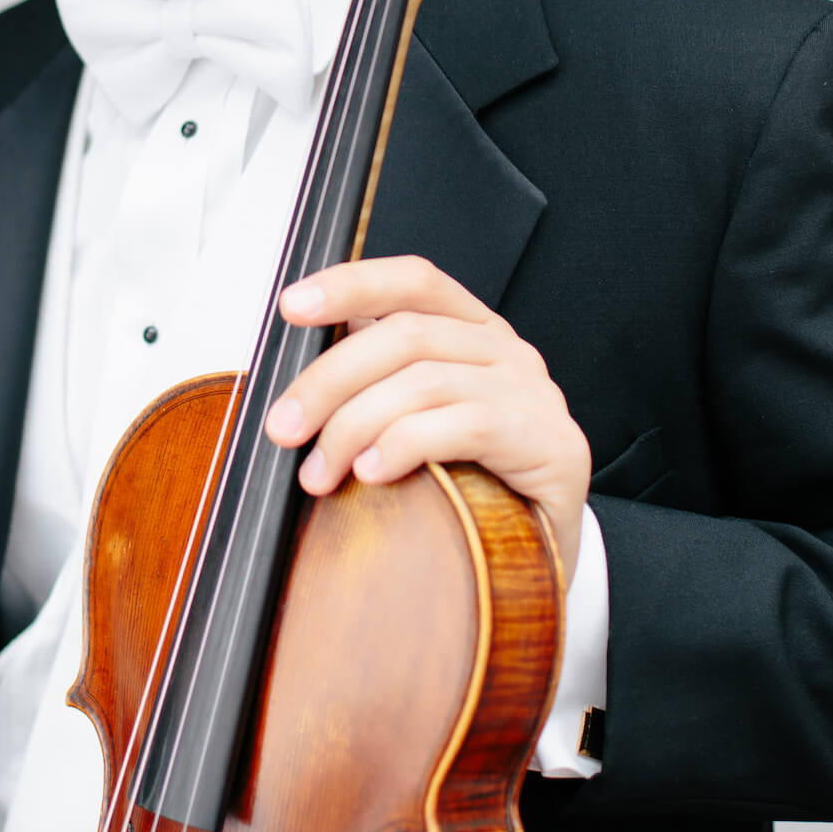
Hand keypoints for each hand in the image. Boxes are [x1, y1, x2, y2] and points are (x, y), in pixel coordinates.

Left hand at [264, 255, 590, 586]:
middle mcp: (505, 348)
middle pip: (405, 334)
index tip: (291, 307)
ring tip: (318, 472)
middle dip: (329, 379)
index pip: (413, 280)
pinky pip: (464, 426)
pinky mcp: (546, 439)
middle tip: (282, 427)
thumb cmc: (475, 482)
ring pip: (424, 381)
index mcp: (472, 329)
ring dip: (354, 426)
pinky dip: (405, 445)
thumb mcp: (419, 421)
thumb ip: (376, 387)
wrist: (550, 551)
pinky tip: (371, 474)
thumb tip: (300, 386)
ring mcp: (530, 390)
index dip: (352, 284)